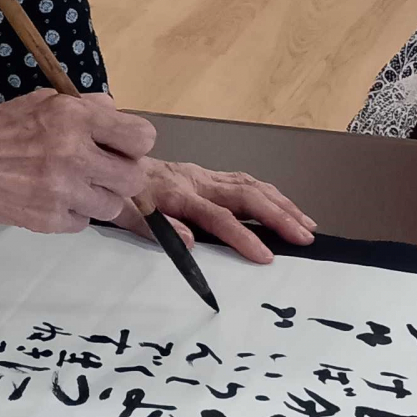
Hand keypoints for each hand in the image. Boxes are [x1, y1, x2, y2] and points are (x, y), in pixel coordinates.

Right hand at [0, 89, 156, 230]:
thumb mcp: (41, 101)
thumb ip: (85, 108)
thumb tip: (116, 116)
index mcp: (74, 119)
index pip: (141, 138)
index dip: (134, 144)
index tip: (121, 147)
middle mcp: (74, 155)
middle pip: (133, 178)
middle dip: (120, 175)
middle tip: (100, 171)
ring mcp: (63, 192)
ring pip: (112, 206)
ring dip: (97, 198)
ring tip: (71, 186)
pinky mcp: (49, 220)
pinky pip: (83, 223)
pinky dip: (71, 214)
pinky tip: (49, 199)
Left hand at [114, 159, 317, 267]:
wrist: (110, 160)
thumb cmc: (118, 192)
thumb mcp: (122, 214)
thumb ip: (152, 228)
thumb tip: (188, 244)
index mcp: (176, 193)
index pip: (217, 217)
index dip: (242, 236)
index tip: (265, 256)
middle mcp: (196, 181)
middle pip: (246, 197)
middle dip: (279, 217)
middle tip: (304, 236)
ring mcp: (204, 176)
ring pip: (251, 186)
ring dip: (281, 204)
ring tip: (306, 224)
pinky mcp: (207, 176)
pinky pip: (245, 182)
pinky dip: (270, 195)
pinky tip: (284, 207)